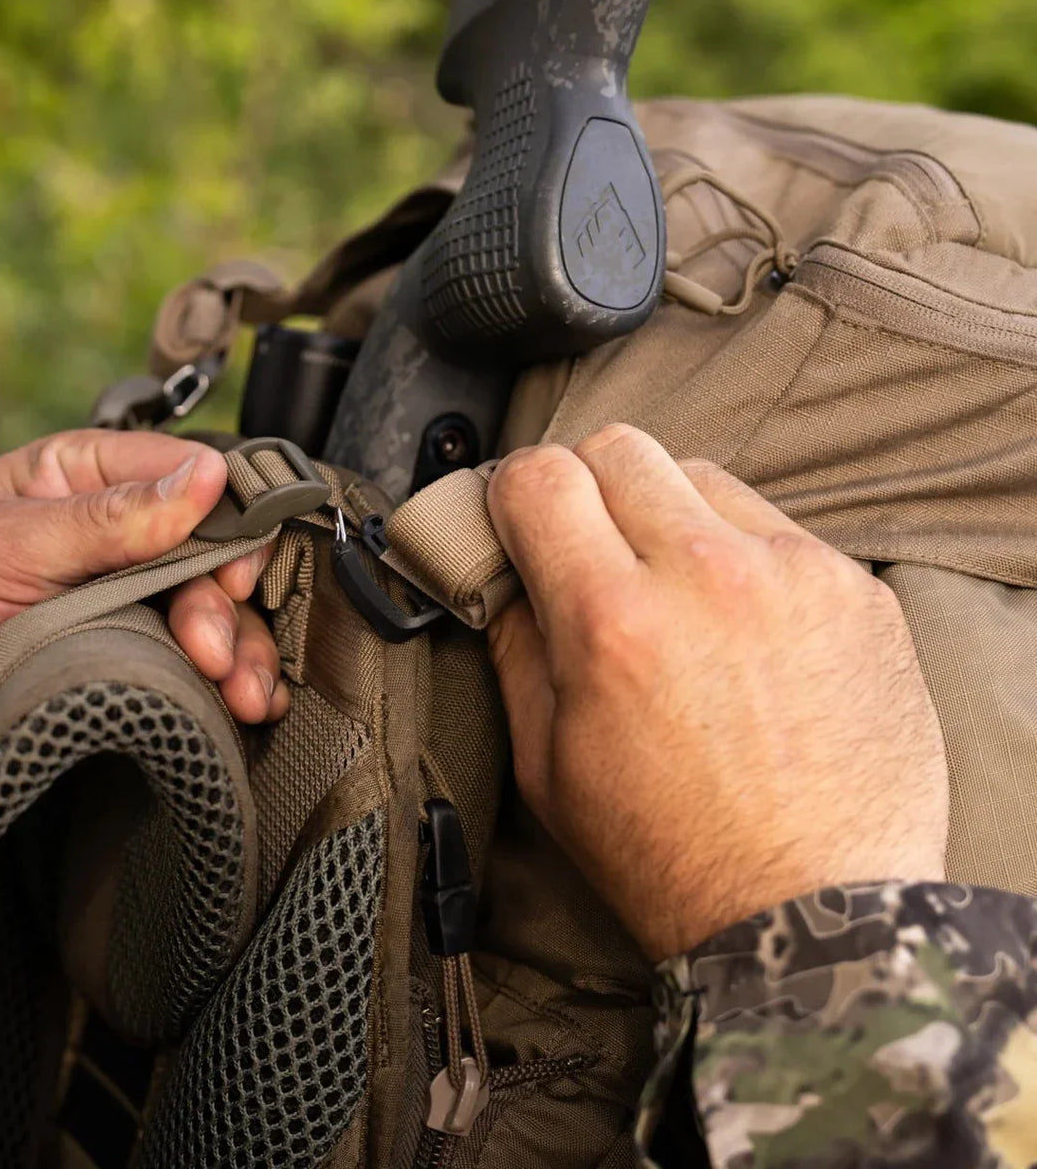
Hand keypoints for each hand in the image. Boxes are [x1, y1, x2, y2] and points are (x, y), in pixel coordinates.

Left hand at [0, 430, 288, 827]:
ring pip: (220, 616)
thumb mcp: (7, 543)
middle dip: (225, 609)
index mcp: (91, 477)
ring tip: (242, 697)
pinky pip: (202, 667)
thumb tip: (205, 478)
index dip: (230, 521)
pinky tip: (250, 707)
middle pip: (217, 557)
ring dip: (241, 655)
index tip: (232, 573)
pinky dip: (234, 686)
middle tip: (210, 655)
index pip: (195, 476)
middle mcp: (125, 535)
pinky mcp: (136, 661)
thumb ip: (107, 516)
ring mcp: (134, 601)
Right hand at [486, 424, 947, 960]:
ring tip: (674, 592)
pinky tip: (743, 626)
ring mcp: (795, 574)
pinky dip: (741, 554)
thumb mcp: (548, 763)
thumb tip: (502, 573)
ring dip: (668, 514)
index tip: (520, 522)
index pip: (541, 477)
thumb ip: (515, 645)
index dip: (514, 492)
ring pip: (701, 474)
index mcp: (612, 622)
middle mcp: (707, 576)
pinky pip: (776, 527)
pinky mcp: (857, 591)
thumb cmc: (669, 855)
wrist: (812, 915)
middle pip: (619, 446)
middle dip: (586, 487)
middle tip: (590, 549)